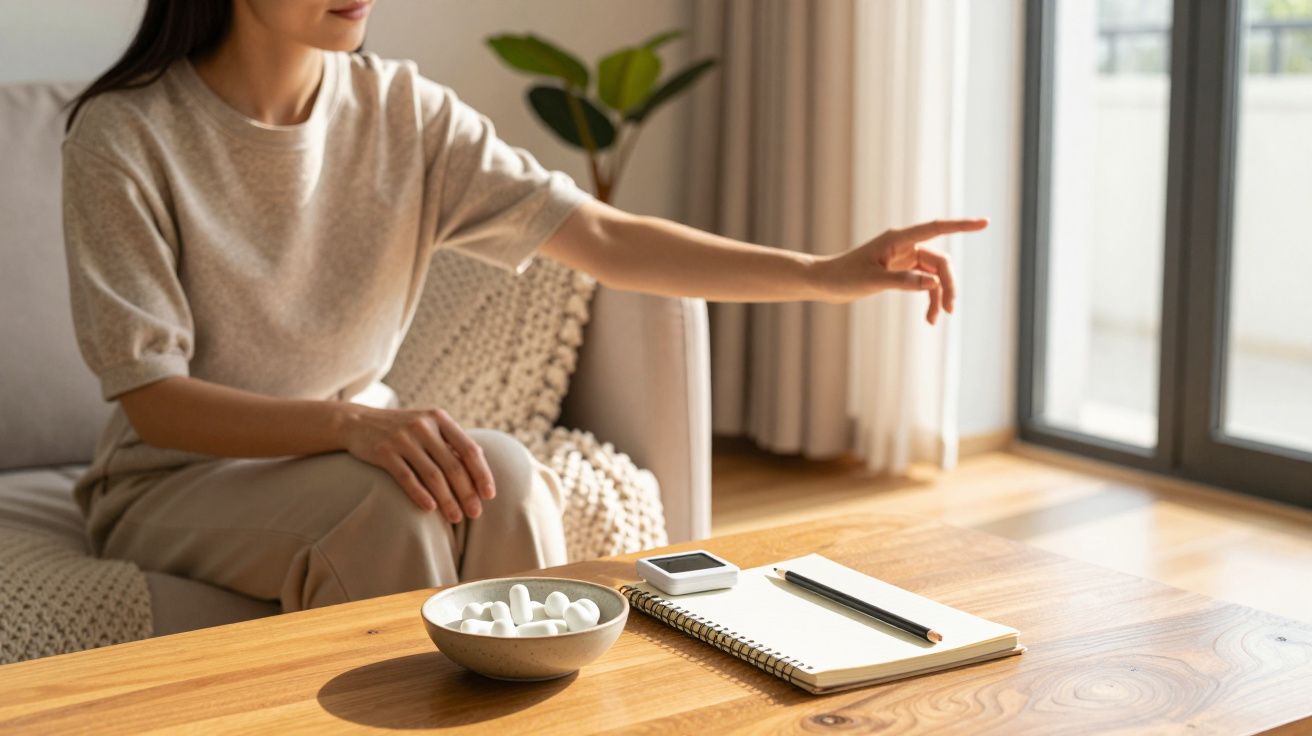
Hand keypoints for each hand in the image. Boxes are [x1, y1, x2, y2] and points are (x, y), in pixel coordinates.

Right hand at [339, 405, 494, 522]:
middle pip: (453, 466)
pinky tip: (430, 509)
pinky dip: (420, 495)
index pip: (469, 449)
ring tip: (456, 517)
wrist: (358, 422)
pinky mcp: (384, 452)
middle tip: (475, 513)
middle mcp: (423, 426)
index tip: (490, 495)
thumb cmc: (403, 430)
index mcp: (440, 419)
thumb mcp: (428, 426)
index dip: (482, 474)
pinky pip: (407, 478)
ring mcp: (403, 438)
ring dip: (447, 500)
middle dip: (467, 493)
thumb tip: (480, 474)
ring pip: (432, 475)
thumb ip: (450, 443)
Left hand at [815, 218, 988, 322]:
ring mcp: (904, 257)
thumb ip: (903, 281)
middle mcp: (905, 245)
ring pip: (935, 274)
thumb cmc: (843, 277)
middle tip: (950, 310)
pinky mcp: (901, 270)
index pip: (937, 227)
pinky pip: (925, 282)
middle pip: (940, 261)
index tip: (985, 223)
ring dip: (939, 295)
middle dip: (948, 284)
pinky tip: (929, 318)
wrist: (824, 282)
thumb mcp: (872, 281)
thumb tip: (934, 282)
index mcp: (898, 239)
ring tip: (934, 320)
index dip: (962, 225)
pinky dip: (929, 298)